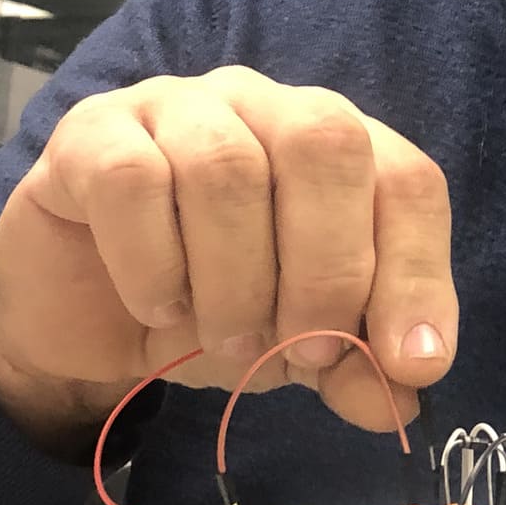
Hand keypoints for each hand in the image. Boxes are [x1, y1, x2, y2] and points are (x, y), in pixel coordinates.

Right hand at [0, 66, 456, 450]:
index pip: (407, 181)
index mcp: (338, 147)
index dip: (418, 272)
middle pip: (326, 146)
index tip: (411, 361)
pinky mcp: (92, 133)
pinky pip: (133, 181)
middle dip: (327, 269)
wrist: (87, 320)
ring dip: (236, 281)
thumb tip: (404, 398)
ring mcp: (179, 107)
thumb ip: (356, 367)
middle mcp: (267, 106)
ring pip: (228, 169)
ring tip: (227, 340)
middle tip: (302, 352)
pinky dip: (153, 264)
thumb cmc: (212, 309)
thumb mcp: (297, 350)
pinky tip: (158, 306)